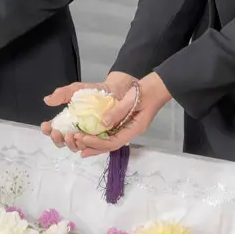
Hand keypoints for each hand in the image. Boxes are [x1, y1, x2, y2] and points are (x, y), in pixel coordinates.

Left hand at [56, 72, 171, 157]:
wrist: (157, 86)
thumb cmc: (147, 91)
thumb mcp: (132, 99)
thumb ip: (118, 111)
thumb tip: (103, 122)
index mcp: (135, 128)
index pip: (114, 141)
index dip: (98, 142)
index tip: (83, 138)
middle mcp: (130, 131)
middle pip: (111, 145)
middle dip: (94, 147)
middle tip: (77, 145)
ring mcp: (128, 127)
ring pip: (110, 140)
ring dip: (96, 144)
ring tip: (80, 144)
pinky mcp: (125, 122)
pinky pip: (111, 133)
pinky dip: (100, 135)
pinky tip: (90, 134)